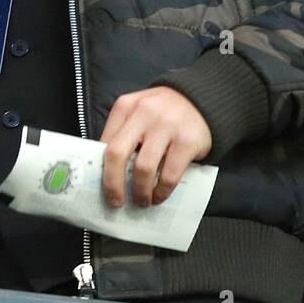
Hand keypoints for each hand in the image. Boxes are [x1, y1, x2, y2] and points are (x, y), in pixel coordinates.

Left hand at [100, 88, 211, 208]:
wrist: (202, 100)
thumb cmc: (163, 112)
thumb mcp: (138, 112)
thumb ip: (123, 133)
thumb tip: (108, 171)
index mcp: (125, 106)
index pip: (104, 142)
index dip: (101, 169)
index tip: (102, 188)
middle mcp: (144, 113)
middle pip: (117, 154)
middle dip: (113, 184)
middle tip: (116, 202)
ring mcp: (167, 126)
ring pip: (143, 168)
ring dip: (140, 192)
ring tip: (142, 201)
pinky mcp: (187, 141)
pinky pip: (169, 174)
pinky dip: (161, 191)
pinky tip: (159, 196)